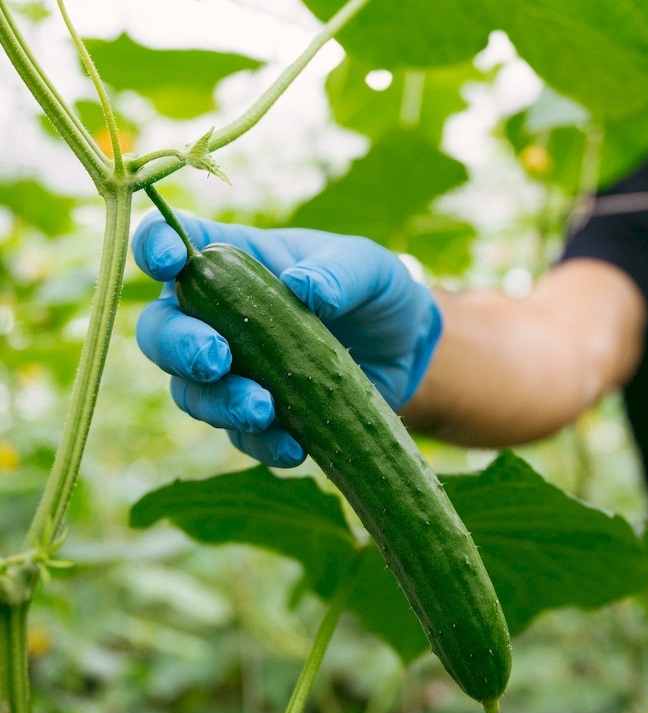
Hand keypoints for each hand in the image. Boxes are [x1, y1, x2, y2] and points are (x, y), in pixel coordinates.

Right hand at [132, 212, 441, 466]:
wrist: (405, 352)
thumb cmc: (375, 292)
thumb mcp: (369, 268)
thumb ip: (338, 272)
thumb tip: (303, 287)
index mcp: (236, 261)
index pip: (176, 245)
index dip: (155, 246)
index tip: (169, 261)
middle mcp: (219, 315)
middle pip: (161, 330)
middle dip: (178, 345)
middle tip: (215, 359)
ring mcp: (234, 370)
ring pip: (190, 392)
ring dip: (218, 402)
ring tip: (261, 409)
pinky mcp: (257, 416)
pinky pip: (240, 436)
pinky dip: (261, 443)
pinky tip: (293, 446)